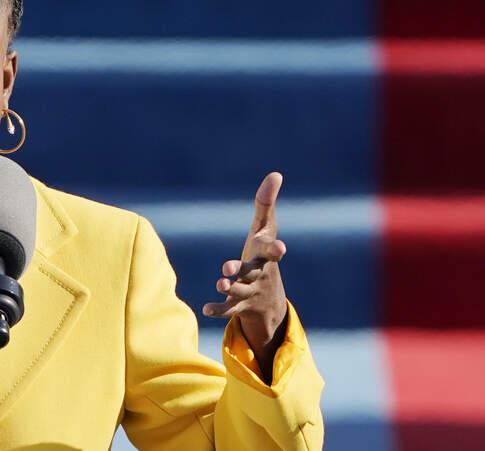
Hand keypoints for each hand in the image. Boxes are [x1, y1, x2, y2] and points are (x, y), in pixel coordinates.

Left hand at [202, 172, 288, 380]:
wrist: (270, 301)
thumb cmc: (264, 255)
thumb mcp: (265, 229)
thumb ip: (266, 203)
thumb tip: (275, 174)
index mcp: (266, 256)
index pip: (273, 252)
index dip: (276, 250)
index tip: (279, 248)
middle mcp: (260, 274)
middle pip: (253, 272)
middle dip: (242, 270)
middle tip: (226, 267)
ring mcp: (250, 291)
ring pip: (240, 291)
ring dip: (229, 288)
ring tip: (220, 283)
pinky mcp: (239, 305)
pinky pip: (229, 310)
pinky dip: (219, 310)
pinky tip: (205, 309)